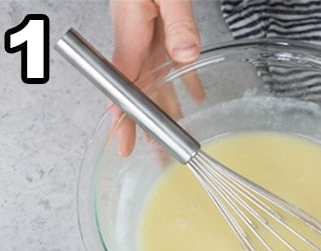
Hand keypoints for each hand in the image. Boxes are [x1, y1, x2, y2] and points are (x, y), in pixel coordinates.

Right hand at [109, 0, 202, 156]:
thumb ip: (179, 21)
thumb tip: (186, 56)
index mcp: (131, 27)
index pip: (124, 82)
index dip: (125, 116)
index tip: (124, 145)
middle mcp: (135, 32)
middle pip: (139, 88)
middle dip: (147, 125)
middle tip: (157, 159)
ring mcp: (146, 28)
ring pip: (155, 76)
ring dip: (166, 108)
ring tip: (176, 140)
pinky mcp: (160, 21)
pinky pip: (169, 57)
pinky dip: (183, 79)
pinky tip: (196, 98)